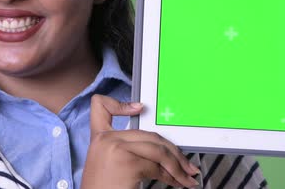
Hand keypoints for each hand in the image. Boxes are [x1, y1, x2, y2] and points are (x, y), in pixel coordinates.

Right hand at [81, 94, 199, 188]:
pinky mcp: (128, 163)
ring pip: (158, 151)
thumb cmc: (103, 188)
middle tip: (186, 165)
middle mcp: (105, 139)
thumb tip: (158, 149)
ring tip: (187, 177)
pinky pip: (157, 168)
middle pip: (148, 135)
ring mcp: (117, 148)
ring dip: (177, 165)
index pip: (100, 106)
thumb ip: (123, 149)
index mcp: (98, 138)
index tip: (141, 107)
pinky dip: (171, 177)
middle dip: (172, 151)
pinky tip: (176, 183)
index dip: (120, 103)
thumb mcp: (106, 164)